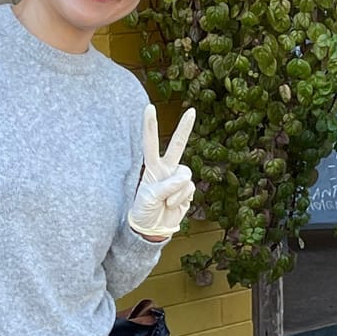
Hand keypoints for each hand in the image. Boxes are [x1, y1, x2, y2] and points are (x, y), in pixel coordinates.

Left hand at [127, 105, 195, 238]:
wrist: (152, 228)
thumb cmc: (144, 210)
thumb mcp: (149, 197)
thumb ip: (166, 186)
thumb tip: (184, 179)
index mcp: (152, 167)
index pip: (150, 143)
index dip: (150, 126)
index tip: (150, 107)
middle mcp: (166, 169)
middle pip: (177, 145)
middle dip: (185, 129)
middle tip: (192, 111)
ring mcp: (178, 179)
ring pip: (186, 174)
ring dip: (176, 191)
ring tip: (165, 202)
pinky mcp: (187, 190)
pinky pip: (189, 188)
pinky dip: (181, 199)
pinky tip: (172, 205)